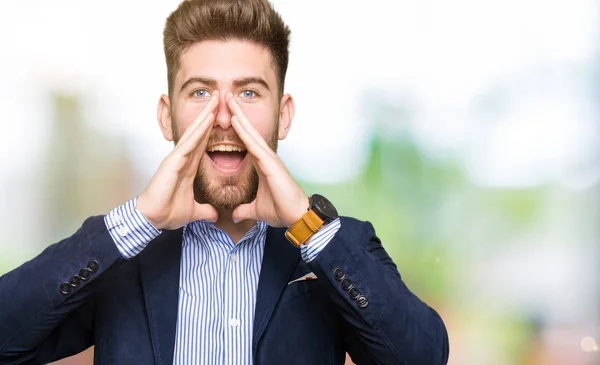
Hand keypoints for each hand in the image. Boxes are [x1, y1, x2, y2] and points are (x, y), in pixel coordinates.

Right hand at [136, 91, 219, 229]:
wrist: (153, 219)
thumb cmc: (168, 212)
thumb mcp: (194, 212)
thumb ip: (205, 211)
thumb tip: (215, 216)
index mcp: (188, 167)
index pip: (203, 144)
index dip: (212, 130)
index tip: (222, 116)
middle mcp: (182, 159)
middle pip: (199, 133)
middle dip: (209, 115)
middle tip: (220, 97)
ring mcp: (176, 159)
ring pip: (194, 133)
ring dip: (205, 117)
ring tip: (215, 101)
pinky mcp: (172, 163)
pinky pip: (188, 144)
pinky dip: (197, 132)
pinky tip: (206, 120)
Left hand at [226, 92, 308, 227]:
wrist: (295, 216)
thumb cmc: (281, 210)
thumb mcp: (256, 209)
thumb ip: (245, 209)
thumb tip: (235, 215)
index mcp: (261, 165)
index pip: (245, 142)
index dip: (236, 128)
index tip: (226, 115)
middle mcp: (265, 157)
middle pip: (248, 132)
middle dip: (237, 114)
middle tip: (226, 97)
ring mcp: (269, 158)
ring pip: (251, 133)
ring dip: (240, 116)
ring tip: (228, 100)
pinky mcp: (271, 163)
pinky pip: (254, 144)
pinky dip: (244, 132)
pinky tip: (236, 120)